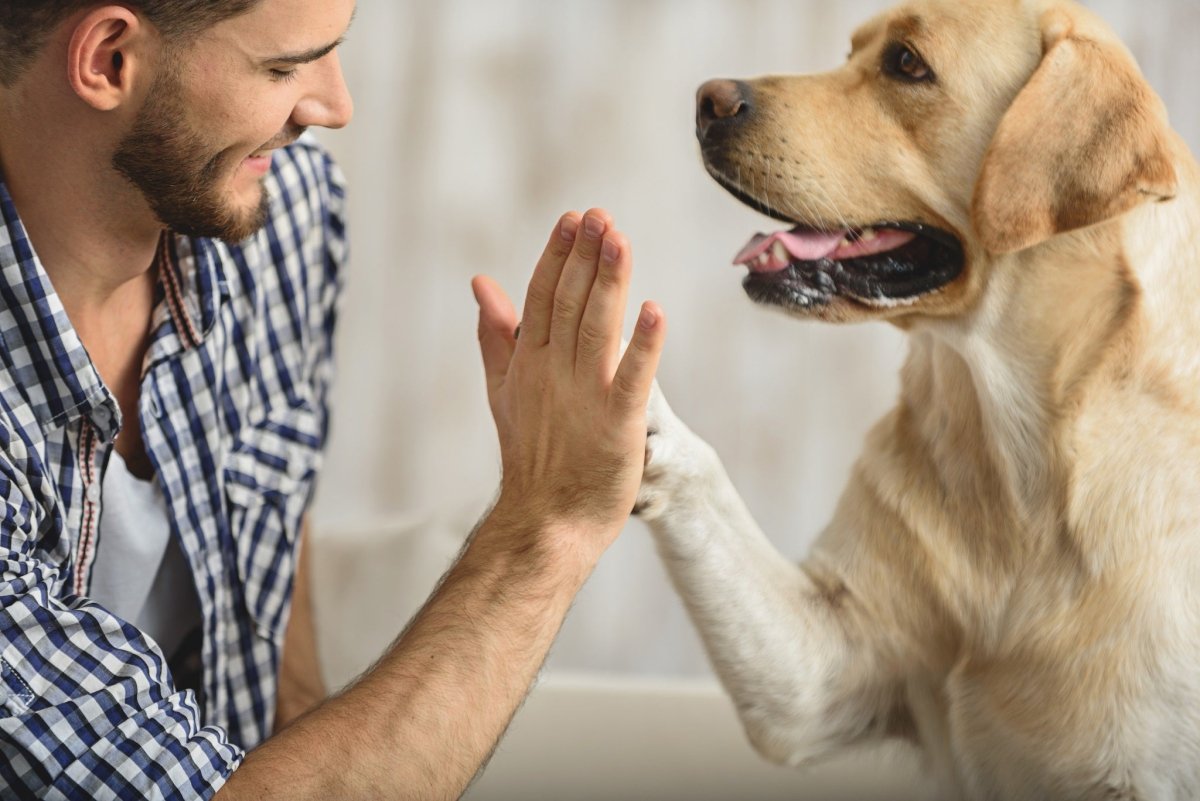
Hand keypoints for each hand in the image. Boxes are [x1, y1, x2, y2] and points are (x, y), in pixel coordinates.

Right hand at [471, 209, 665, 552]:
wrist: (545, 521)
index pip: (542, 296)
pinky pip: (633, 378)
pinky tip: (654, 310)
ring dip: (609, 283)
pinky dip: (642, 344)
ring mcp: (585, 396)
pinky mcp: (618, 424)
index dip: (559, 256)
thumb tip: (481, 282)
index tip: (575, 219)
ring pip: (597, 328)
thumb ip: (496, 334)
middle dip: (585, 256)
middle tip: (600, 216)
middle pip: (570, 303)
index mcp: (529, 361)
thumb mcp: (504, 388)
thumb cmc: (532, 455)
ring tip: (620, 240)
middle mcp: (554, 372)